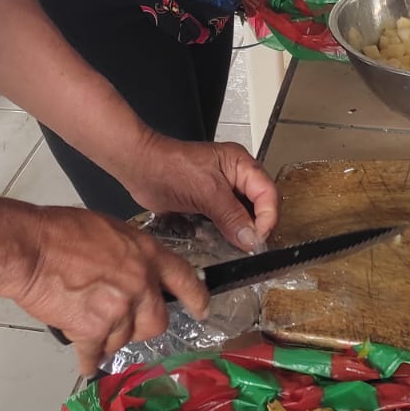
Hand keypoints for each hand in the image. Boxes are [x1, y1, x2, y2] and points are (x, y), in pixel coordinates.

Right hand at [0, 204, 208, 375]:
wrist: (31, 248)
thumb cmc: (61, 231)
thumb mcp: (110, 230)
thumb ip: (130, 255)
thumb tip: (133, 272)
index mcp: (147, 254)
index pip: (185, 279)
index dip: (196, 298)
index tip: (202, 310)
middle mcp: (139, 284)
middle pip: (157, 323)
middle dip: (142, 327)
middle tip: (124, 322)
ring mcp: (118, 310)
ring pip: (123, 340)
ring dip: (109, 338)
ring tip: (89, 324)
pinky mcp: (92, 330)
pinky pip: (95, 355)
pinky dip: (89, 360)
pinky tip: (86, 361)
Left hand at [118, 135, 278, 254]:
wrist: (141, 167)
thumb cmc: (169, 166)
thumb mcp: (206, 191)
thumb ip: (232, 216)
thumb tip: (251, 238)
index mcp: (241, 164)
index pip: (268, 193)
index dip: (267, 217)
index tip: (258, 239)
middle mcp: (237, 176)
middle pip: (261, 205)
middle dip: (257, 226)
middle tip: (249, 246)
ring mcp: (224, 190)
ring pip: (245, 216)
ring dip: (243, 231)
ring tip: (237, 246)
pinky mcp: (211, 203)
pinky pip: (228, 221)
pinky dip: (228, 233)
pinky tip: (223, 242)